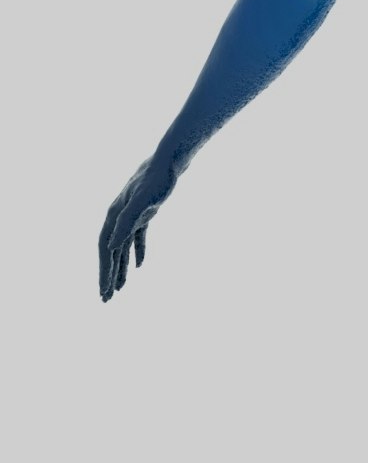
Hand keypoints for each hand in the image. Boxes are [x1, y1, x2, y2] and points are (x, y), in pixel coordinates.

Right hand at [98, 155, 176, 300]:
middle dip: (108, 276)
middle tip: (106, 299)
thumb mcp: (143, 203)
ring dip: (121, 268)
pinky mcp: (144, 214)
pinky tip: (140, 266)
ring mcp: (130, 216)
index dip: (104, 272)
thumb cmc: (156, 181)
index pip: (105, 250)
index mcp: (114, 217)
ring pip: (123, 248)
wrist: (168, 163)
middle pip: (111, 252)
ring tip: (120, 289)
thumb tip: (111, 247)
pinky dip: (138, 252)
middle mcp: (118, 217)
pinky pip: (137, 238)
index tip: (104, 291)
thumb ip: (126, 223)